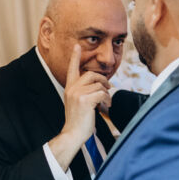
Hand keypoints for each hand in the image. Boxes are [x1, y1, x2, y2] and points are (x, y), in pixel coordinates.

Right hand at [48, 45, 110, 170]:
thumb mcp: (78, 102)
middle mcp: (72, 88)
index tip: (77, 46)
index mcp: (69, 87)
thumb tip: (100, 85)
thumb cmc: (78, 120)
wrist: (73, 133)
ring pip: (99, 84)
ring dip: (107, 93)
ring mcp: (78, 93)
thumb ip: (84, 92)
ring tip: (106, 101)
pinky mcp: (85, 100)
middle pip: (92, 74)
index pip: (72, 69)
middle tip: (109, 88)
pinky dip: (107, 99)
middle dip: (103, 80)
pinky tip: (106, 106)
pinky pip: (102, 93)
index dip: (75, 57)